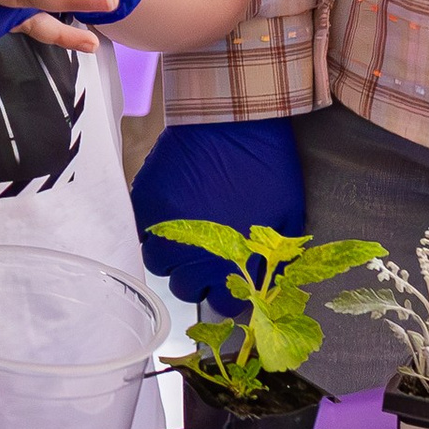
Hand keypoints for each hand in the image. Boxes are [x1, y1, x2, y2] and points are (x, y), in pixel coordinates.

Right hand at [129, 116, 304, 310]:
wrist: (234, 123)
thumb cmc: (268, 168)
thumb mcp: (286, 221)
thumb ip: (272, 259)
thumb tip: (264, 282)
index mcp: (233, 262)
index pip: (222, 305)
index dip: (225, 296)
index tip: (226, 285)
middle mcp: (195, 254)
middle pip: (184, 289)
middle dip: (195, 278)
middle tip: (204, 258)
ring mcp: (166, 228)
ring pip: (158, 264)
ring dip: (170, 257)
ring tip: (184, 238)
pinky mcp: (146, 204)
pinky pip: (142, 233)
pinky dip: (153, 231)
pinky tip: (170, 218)